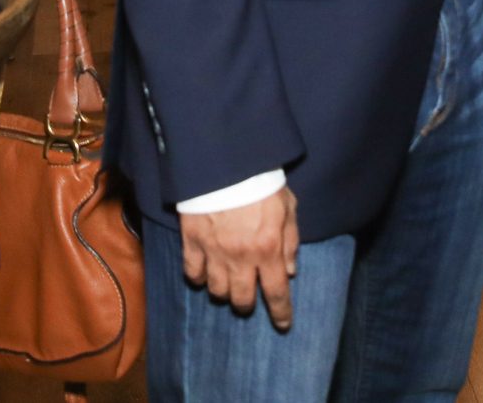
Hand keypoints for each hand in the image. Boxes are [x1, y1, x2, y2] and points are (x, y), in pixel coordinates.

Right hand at [181, 188, 298, 329]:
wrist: (224, 158)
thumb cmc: (261, 180)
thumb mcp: (287, 205)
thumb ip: (290, 240)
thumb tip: (290, 271)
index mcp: (268, 248)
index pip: (276, 293)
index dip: (281, 313)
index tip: (283, 324)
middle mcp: (240, 257)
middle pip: (242, 300)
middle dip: (248, 304)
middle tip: (249, 296)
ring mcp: (214, 251)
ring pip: (217, 291)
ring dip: (224, 292)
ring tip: (228, 282)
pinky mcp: (192, 241)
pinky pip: (193, 273)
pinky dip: (199, 278)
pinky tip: (205, 272)